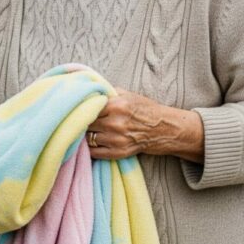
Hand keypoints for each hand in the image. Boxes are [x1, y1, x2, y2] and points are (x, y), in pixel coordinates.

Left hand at [86, 88, 203, 162]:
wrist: (165, 129)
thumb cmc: (145, 109)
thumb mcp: (127, 94)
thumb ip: (106, 92)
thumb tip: (86, 90)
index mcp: (116, 106)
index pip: (87, 108)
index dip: (82, 108)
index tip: (77, 109)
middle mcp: (116, 123)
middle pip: (86, 123)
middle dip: (82, 122)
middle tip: (79, 120)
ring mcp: (117, 140)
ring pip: (88, 138)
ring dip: (85, 135)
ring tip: (87, 131)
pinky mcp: (118, 153)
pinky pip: (94, 153)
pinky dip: (90, 148)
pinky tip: (91, 142)